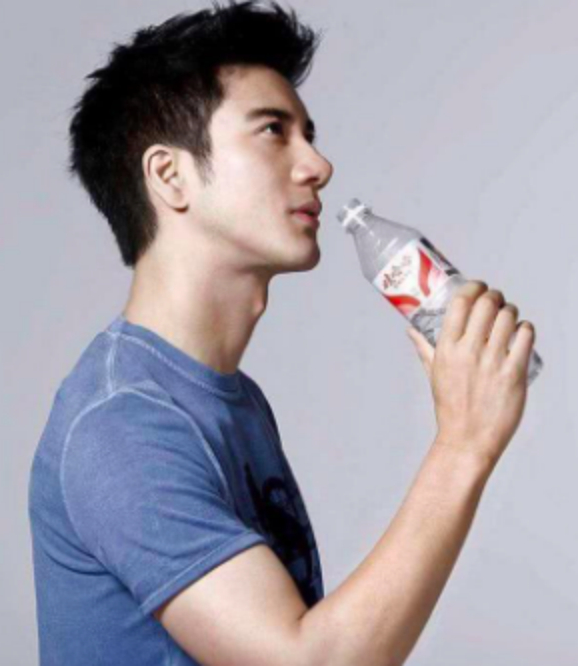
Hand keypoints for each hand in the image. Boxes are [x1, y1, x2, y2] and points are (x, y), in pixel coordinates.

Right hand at [407, 280, 535, 467]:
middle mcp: (468, 351)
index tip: (478, 286)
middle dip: (495, 295)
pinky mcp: (514, 374)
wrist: (467, 440)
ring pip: (508, 317)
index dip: (473, 286)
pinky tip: (522, 331)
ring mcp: (492, 362)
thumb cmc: (450, 407)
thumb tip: (411, 330)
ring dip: (511, 310)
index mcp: (446, 348)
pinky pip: (525, 337)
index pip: (461, 302)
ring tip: (510, 315)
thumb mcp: (433, 374)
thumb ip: (424, 349)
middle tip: (496, 300)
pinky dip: (526, 328)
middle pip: (486, 303)